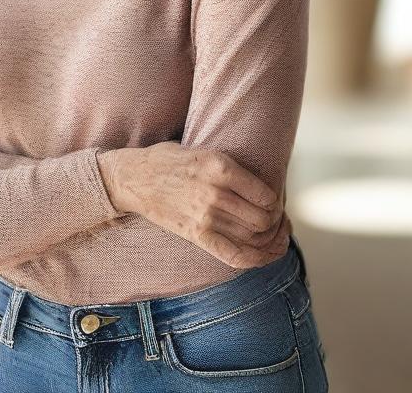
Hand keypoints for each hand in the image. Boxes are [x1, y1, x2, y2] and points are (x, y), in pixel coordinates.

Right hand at [97, 141, 280, 268]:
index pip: (266, 195)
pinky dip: (257, 259)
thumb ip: (232, 169)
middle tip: (277, 220)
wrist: (134, 178)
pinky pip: (235, 255)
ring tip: (275, 236)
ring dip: (271, 241)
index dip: (277, 203)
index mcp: (220, 166)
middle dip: (276, 223)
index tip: (276, 203)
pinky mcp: (196, 234)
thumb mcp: (204, 151)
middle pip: (263, 219)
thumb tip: (264, 187)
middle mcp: (215, 192)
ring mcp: (205, 216)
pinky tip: (266, 255)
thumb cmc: (170, 160)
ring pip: (254, 239)